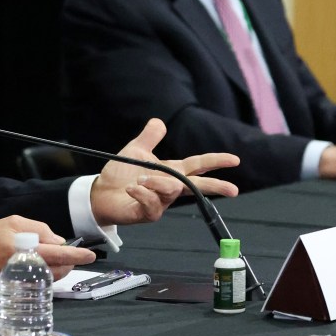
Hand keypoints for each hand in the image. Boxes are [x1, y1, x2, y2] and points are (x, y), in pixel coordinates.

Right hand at [0, 215, 94, 291]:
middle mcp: (26, 269)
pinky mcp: (17, 290)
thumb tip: (59, 241)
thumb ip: (39, 229)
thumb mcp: (14, 222)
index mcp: (26, 249)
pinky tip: (42, 268)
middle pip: (59, 270)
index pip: (59, 254)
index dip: (77, 255)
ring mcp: (22, 282)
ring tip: (56, 259)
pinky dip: (46, 276)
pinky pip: (39, 285)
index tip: (91, 255)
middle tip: (70, 254)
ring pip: (51, 280)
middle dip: (69, 262)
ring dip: (60, 270)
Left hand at [90, 118, 239, 226]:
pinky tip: (131, 188)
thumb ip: (149, 137)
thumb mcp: (136, 150)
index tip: (234, 159)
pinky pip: (152, 204)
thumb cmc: (121, 174)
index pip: (197, 166)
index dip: (215, 161)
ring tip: (139, 178)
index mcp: (171, 171)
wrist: (101, 192)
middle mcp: (170, 188)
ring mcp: (161, 203)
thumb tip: (159, 121)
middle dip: (214, 186)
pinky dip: (142, 193)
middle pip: (197, 186)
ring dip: (156, 182)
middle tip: (232, 189)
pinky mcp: (148, 213)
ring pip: (171, 191)